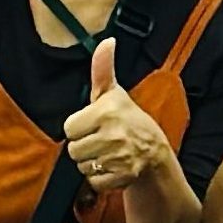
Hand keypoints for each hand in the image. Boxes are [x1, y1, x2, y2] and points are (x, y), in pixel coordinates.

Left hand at [60, 40, 175, 193]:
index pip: (69, 128)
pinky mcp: (123, 176)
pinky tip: (113, 167)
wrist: (154, 152)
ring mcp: (119, 157)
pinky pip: (94, 181)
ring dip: (92, 163)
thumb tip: (107, 41)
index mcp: (106, 111)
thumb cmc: (128, 120)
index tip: (94, 125)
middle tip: (101, 140)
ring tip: (107, 153)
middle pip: (73, 150)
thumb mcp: (114, 93)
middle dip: (85, 147)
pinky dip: (101, 178)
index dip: (79, 127)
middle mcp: (113, 134)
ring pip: (82, 166)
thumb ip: (103, 69)